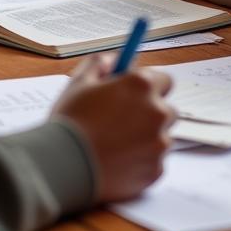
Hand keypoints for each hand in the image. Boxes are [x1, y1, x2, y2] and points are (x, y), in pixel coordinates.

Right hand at [52, 56, 173, 202]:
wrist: (63, 167)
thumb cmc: (70, 122)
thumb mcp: (78, 82)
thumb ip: (100, 63)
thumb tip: (114, 61)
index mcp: (141, 85)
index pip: (164, 80)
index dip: (150, 87)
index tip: (137, 94)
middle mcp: (157, 112)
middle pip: (166, 110)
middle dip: (150, 113)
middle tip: (124, 121)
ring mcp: (159, 143)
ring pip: (161, 137)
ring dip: (146, 139)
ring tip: (115, 145)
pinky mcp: (155, 170)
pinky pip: (154, 162)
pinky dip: (141, 162)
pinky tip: (117, 162)